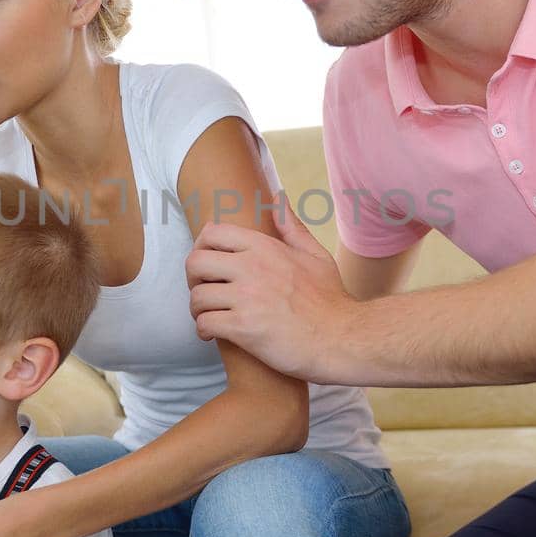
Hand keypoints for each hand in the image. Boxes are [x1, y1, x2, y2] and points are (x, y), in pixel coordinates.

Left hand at [186, 203, 357, 383]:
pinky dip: (203, 331)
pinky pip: (205, 324)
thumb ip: (292, 227)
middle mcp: (251, 267)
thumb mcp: (316, 256)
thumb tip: (278, 197)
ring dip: (198, 309)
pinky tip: (213, 334)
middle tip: (203, 291)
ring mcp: (246, 298)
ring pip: (196, 297)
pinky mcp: (243, 328)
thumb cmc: (330, 300)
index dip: (202, 247)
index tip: (208, 265)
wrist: (342, 339)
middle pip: (195, 262)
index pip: (212, 232)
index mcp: (265, 247)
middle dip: (193, 279)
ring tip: (208, 316)